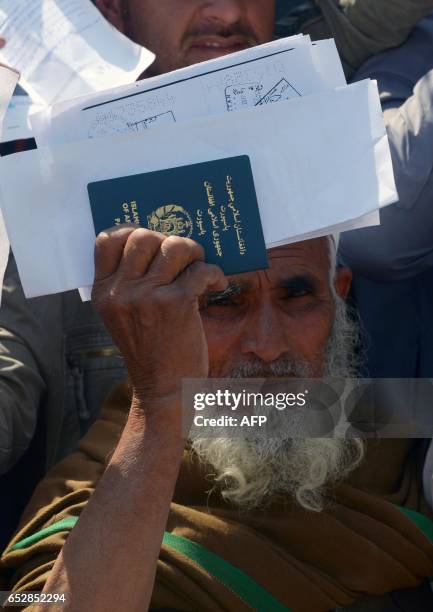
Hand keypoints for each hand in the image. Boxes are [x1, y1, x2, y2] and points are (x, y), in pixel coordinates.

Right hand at [92, 226, 226, 403]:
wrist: (164, 389)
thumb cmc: (150, 349)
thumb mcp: (123, 316)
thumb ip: (130, 283)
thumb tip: (163, 242)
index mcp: (103, 293)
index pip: (107, 241)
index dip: (131, 231)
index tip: (153, 241)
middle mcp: (121, 292)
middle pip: (144, 236)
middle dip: (169, 241)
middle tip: (184, 258)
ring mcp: (147, 297)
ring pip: (175, 246)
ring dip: (194, 252)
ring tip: (200, 267)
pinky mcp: (176, 304)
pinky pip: (200, 270)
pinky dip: (214, 274)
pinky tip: (215, 286)